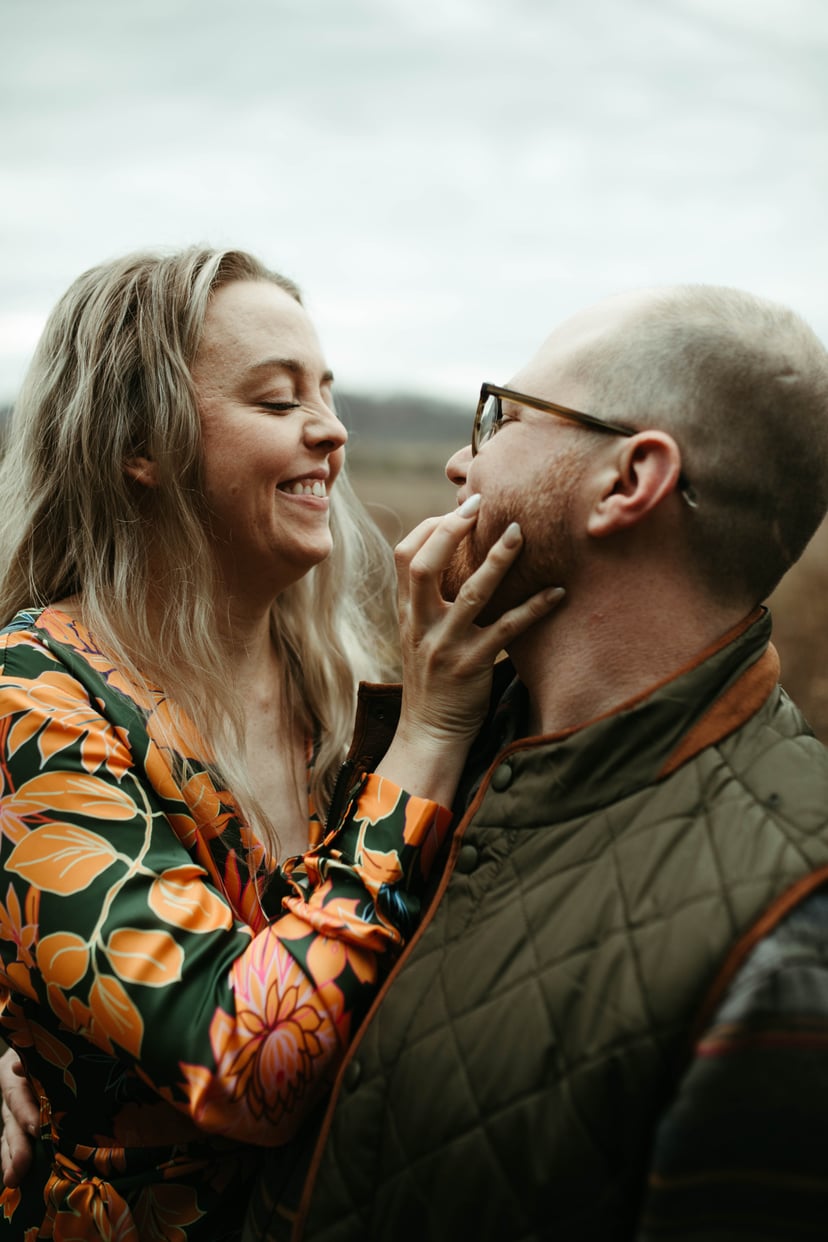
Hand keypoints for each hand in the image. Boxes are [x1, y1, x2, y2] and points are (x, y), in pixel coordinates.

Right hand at [0, 1046, 36, 1187]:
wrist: (43, 1048)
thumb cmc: (45, 1047)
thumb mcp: (39, 1050)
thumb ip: (31, 1060)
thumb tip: (17, 1067)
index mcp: (12, 1075)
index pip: (18, 1097)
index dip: (26, 1114)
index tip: (37, 1128)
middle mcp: (11, 1098)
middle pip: (13, 1124)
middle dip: (17, 1148)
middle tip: (20, 1168)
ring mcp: (13, 1114)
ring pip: (10, 1139)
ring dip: (11, 1160)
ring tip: (13, 1180)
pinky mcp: (20, 1127)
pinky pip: (14, 1145)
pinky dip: (14, 1161)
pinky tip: (17, 1178)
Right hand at [378, 496, 563, 805]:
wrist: (428, 736)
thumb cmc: (432, 682)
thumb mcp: (418, 637)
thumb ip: (428, 602)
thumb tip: (455, 559)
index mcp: (406, 613)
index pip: (404, 556)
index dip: (429, 527)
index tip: (458, 510)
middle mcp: (420, 625)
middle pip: (423, 565)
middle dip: (451, 530)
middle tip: (480, 505)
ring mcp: (444, 646)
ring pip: (470, 593)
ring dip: (497, 560)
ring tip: (520, 534)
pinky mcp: (470, 667)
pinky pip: (506, 630)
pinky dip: (533, 608)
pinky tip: (557, 592)